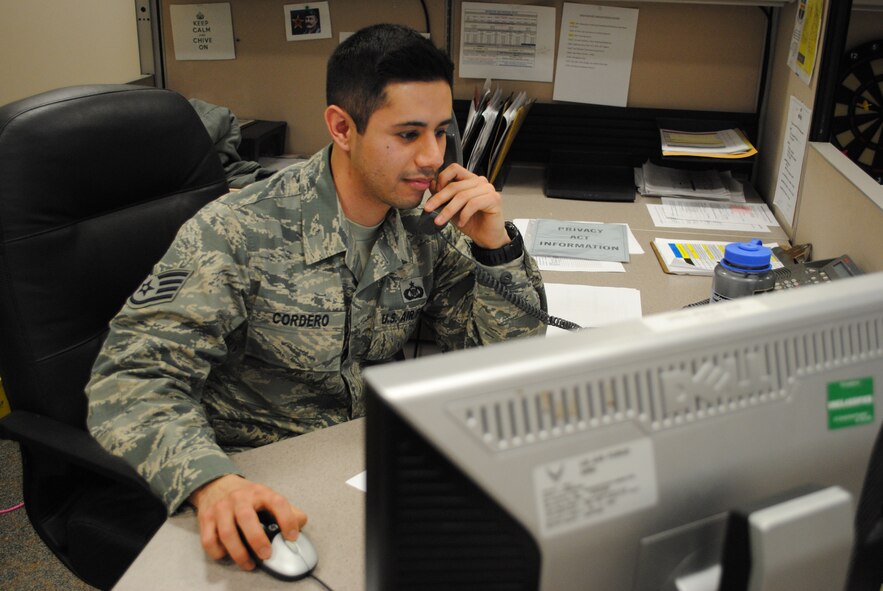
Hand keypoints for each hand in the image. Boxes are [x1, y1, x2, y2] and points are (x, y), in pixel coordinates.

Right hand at [188, 474, 307, 570]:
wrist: (217, 484)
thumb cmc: (247, 496)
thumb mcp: (268, 497)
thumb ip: (286, 510)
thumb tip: (300, 524)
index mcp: (260, 492)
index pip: (277, 502)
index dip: (287, 520)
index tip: (292, 537)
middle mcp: (239, 498)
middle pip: (247, 518)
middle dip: (257, 540)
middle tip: (266, 555)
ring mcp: (221, 508)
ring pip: (227, 533)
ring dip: (239, 553)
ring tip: (249, 564)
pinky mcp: (206, 518)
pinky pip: (209, 540)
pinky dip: (218, 552)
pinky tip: (228, 556)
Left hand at [424, 163, 509, 248]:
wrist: (486, 237)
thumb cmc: (471, 222)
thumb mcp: (452, 208)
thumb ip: (444, 197)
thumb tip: (431, 184)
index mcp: (470, 180)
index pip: (454, 169)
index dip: (442, 179)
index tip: (433, 192)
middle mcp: (480, 181)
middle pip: (455, 185)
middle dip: (439, 198)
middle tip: (428, 209)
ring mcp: (488, 189)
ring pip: (463, 196)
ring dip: (449, 210)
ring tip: (440, 221)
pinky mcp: (494, 199)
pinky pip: (474, 204)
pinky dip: (464, 215)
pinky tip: (461, 223)